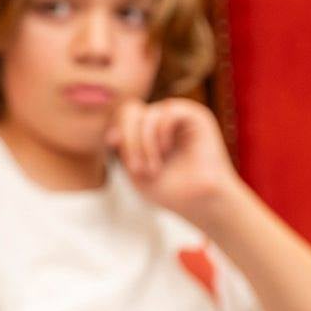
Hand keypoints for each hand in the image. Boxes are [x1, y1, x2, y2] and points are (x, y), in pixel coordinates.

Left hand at [106, 98, 241, 224]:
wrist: (199, 200)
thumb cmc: (168, 189)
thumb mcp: (134, 169)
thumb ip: (122, 149)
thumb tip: (112, 134)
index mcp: (143, 130)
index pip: (120, 120)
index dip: (117, 137)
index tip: (127, 164)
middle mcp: (159, 120)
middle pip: (129, 112)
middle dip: (129, 142)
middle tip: (137, 169)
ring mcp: (177, 116)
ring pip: (146, 114)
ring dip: (144, 143)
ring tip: (153, 168)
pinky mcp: (195, 116)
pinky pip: (168, 110)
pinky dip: (161, 131)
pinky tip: (166, 149)